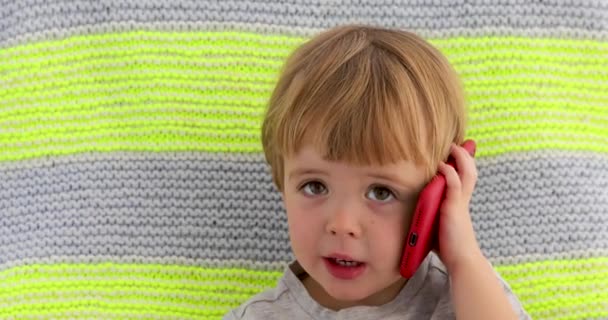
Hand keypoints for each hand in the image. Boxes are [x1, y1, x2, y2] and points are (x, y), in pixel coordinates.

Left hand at [436, 142, 482, 271]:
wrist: (461, 259)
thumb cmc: (449, 246)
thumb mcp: (438, 224)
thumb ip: (431, 215)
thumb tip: (416, 216)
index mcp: (460, 202)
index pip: (464, 177)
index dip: (462, 164)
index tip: (457, 152)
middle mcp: (462, 199)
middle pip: (470, 170)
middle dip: (465, 155)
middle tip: (458, 144)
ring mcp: (460, 202)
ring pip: (467, 173)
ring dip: (460, 158)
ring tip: (453, 147)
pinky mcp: (455, 207)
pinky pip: (454, 184)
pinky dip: (449, 172)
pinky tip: (442, 165)